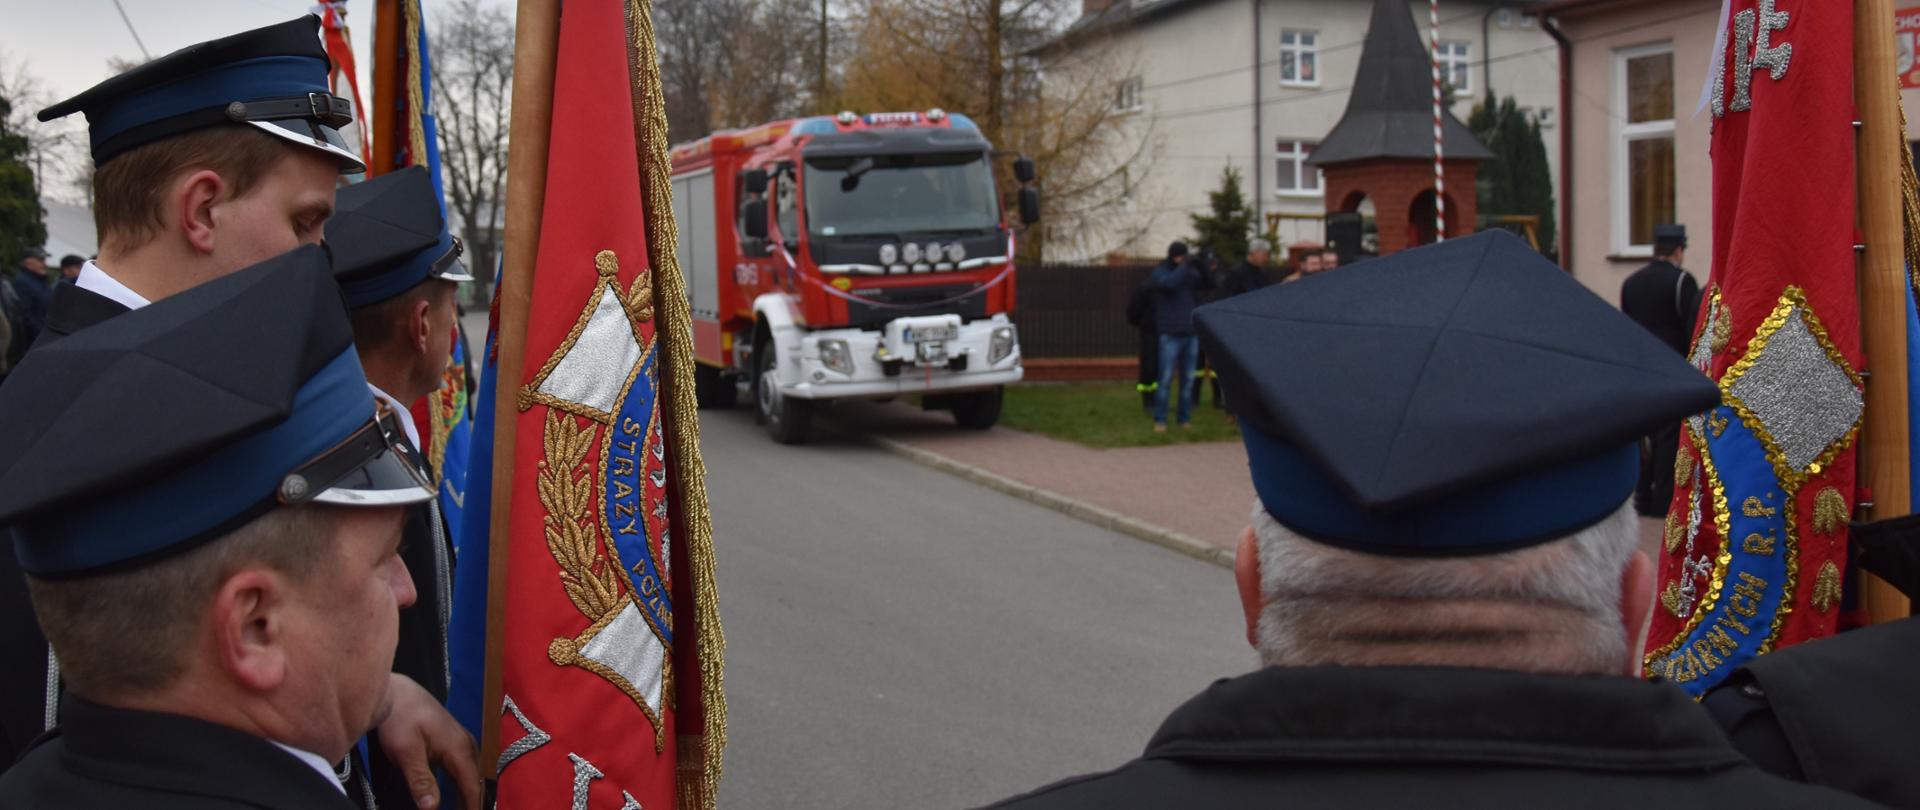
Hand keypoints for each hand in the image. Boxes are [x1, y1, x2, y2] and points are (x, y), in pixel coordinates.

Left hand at [377, 674, 481, 809]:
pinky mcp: (453, 738)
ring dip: (467, 792)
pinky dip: (462, 780)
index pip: (471, 785)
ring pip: (470, 772)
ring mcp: (461, 739)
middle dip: (471, 801)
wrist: (395, 692)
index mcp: (458, 748)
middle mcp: (466, 743)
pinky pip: (464, 765)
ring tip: (462, 808)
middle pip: (474, 780)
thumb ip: (421, 780)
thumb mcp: (406, 752)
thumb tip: (432, 807)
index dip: (472, 806)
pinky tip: (456, 790)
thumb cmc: (399, 718)